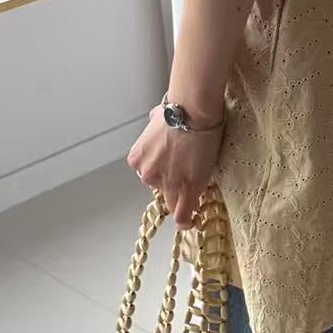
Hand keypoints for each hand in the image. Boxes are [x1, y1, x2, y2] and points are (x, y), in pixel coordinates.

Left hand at [127, 107, 223, 226]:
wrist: (193, 112)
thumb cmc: (178, 109)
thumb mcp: (156, 119)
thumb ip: (154, 128)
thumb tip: (158, 121)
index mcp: (137, 159)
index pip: (149, 174)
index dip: (163, 173)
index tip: (172, 172)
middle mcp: (147, 174)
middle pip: (160, 187)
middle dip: (172, 182)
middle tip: (188, 171)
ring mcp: (167, 183)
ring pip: (173, 200)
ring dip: (183, 195)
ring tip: (196, 186)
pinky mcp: (187, 189)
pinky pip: (183, 213)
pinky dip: (185, 220)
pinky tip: (189, 222)